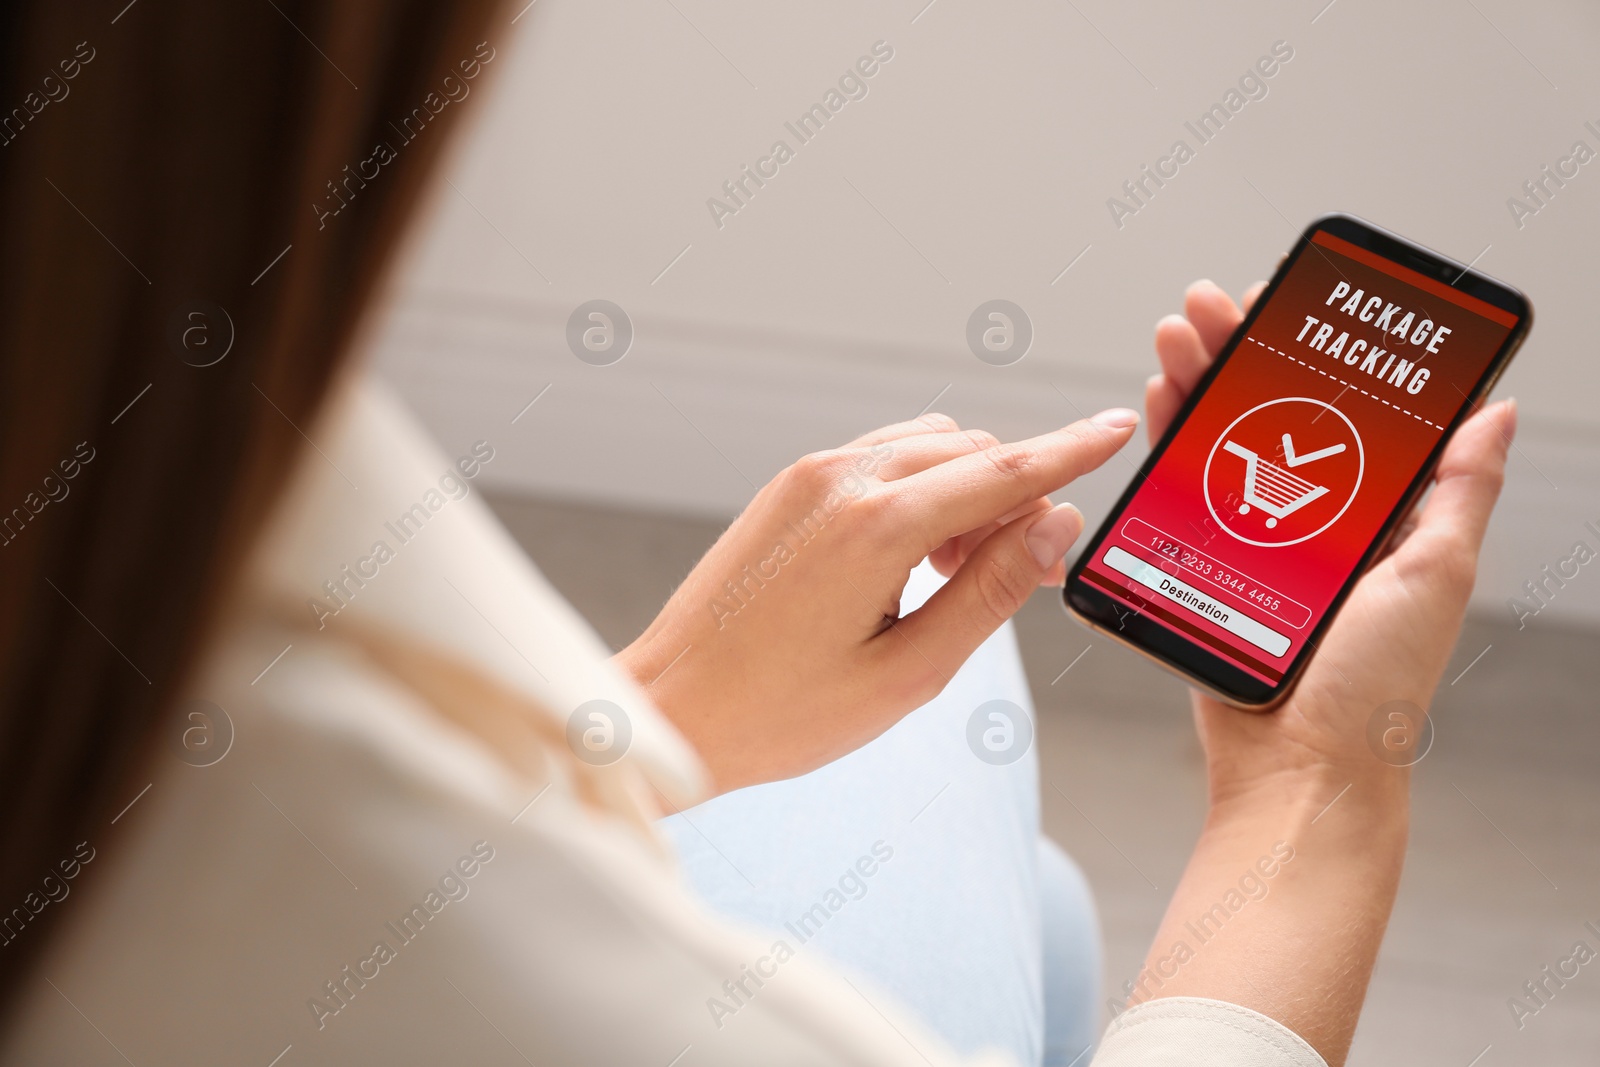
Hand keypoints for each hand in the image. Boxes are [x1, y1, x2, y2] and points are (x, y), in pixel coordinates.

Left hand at [617, 409, 1139, 793]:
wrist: (674, 707)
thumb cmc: (783, 712)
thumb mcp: (909, 673)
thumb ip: (989, 593)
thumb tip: (1055, 526)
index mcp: (877, 526)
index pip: (1004, 470)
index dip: (1072, 450)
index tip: (1120, 427)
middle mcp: (842, 479)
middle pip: (971, 452)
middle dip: (1017, 497)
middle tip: (1027, 575)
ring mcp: (809, 476)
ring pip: (928, 446)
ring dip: (967, 491)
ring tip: (960, 576)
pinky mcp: (789, 487)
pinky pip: (882, 458)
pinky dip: (920, 488)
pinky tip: (914, 557)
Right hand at [1135, 280, 1514, 1063]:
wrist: (1296, 771)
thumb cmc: (1374, 690)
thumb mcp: (1434, 577)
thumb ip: (1458, 492)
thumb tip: (1496, 410)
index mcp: (1379, 515)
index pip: (1348, 407)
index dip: (1317, 349)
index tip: (1294, 302)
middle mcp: (1316, 519)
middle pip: (1272, 409)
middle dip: (1241, 347)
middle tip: (1215, 301)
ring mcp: (1256, 541)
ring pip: (1220, 439)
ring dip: (1197, 378)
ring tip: (1176, 329)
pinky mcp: (1205, 567)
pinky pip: (1180, 493)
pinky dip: (1166, 440)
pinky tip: (1159, 397)